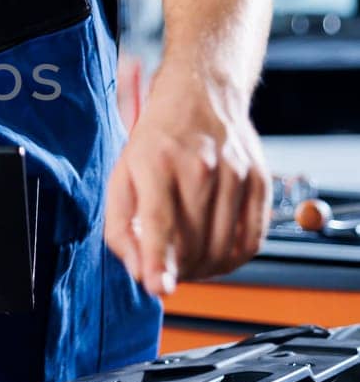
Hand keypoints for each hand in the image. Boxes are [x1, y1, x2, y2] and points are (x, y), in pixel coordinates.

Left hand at [105, 69, 270, 294]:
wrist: (202, 93)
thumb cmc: (156, 138)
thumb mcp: (122, 174)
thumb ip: (121, 225)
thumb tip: (138, 271)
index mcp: (157, 161)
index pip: (161, 222)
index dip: (158, 261)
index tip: (158, 288)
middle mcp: (200, 166)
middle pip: (193, 242)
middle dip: (177, 269)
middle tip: (166, 270)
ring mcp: (235, 173)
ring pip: (223, 248)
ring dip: (203, 269)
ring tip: (188, 263)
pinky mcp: (260, 180)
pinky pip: (252, 240)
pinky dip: (233, 259)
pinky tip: (216, 254)